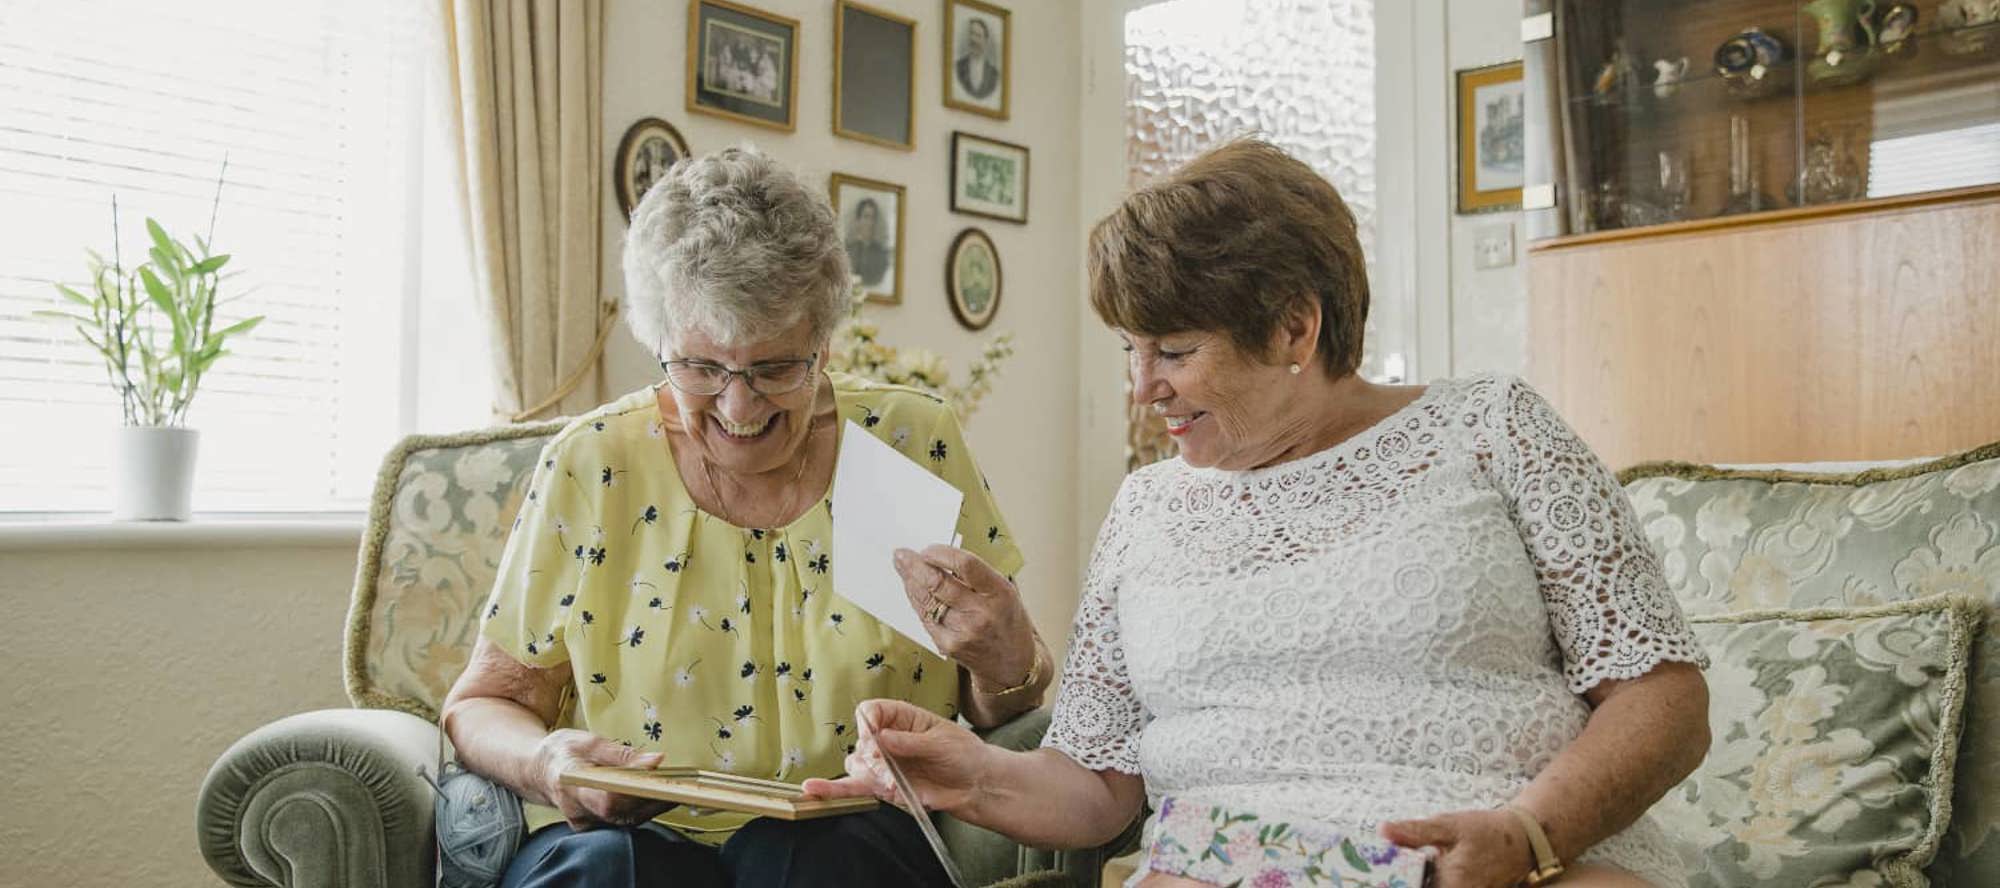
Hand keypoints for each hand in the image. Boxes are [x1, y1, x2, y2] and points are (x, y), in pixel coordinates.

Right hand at [533, 728, 676, 830]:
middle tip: (679, 782)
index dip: (635, 789)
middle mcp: (576, 810)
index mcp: (570, 784)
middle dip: (653, 798)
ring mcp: (585, 822)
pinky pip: (623, 819)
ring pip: (626, 819)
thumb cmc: (561, 751)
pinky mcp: (595, 824)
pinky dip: (643, 807)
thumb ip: (620, 753)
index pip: (607, 798)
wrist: (538, 770)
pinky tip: (659, 794)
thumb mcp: (587, 741)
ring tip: (675, 786)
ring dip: (653, 804)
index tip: (657, 774)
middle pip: (621, 812)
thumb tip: (655, 760)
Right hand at [800, 699, 990, 814]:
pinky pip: (852, 787)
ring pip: (856, 764)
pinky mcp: (881, 787)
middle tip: (888, 767)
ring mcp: (882, 764)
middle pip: (861, 740)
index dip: (868, 724)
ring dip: (870, 775)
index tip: (876, 739)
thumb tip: (881, 738)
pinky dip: (831, 790)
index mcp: (901, 717)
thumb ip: (909, 742)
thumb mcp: (942, 742)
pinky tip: (812, 790)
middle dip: (872, 756)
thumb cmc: (963, 755)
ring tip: (892, 783)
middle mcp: (886, 738)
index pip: (870, 711)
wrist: (974, 785)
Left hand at [893, 545, 1035, 689]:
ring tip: (902, 567)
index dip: (941, 553)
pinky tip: (912, 589)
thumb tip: (937, 558)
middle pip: (939, 583)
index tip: (927, 548)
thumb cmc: (1005, 619)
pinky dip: (916, 600)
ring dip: (910, 581)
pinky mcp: (948, 645)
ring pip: (927, 600)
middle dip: (915, 566)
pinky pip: (925, 617)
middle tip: (901, 554)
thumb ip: (974, 575)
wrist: (1011, 663)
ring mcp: (963, 632)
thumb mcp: (1003, 591)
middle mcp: (981, 613)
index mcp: (999, 593)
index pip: (966, 565)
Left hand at [1380, 810, 1529, 887]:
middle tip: (1381, 874)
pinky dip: (1429, 882)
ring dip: (1415, 881)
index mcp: (1452, 885)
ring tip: (1399, 874)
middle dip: (1402, 882)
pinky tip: (1419, 874)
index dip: (1395, 884)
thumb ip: (1416, 831)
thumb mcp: (1449, 825)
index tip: (1376, 878)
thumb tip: (1383, 831)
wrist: (1522, 842)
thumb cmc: (1486, 831)